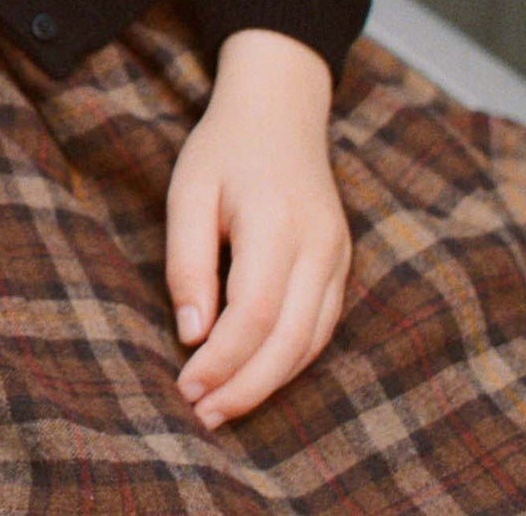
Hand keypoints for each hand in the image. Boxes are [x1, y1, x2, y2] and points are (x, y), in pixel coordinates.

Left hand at [166, 28, 350, 429]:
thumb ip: (187, 260)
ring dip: (268, 383)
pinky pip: (320, 327)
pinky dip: (290, 359)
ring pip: (311, 342)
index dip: (222, 360)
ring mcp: (337, 256)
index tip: (185, 386)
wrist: (280, 110)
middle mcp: (319, 245)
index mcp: (278, 222)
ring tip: (222, 407)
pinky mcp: (340, 264)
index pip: (255, 313)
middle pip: (289, 340)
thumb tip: (191, 333)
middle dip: (245, 386)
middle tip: (202, 415)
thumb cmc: (223, 148)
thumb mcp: (188, 190)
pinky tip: (255, 376)